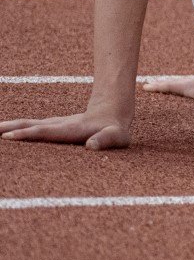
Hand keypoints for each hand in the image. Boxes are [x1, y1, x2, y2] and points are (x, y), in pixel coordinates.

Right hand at [0, 111, 131, 150]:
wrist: (112, 112)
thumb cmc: (115, 129)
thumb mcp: (117, 136)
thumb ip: (106, 140)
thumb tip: (91, 147)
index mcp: (70, 129)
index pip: (46, 132)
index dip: (28, 134)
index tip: (9, 137)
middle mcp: (59, 125)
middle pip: (31, 125)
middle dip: (12, 129)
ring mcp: (55, 124)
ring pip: (29, 124)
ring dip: (11, 127)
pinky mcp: (53, 126)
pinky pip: (32, 126)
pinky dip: (17, 128)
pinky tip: (6, 130)